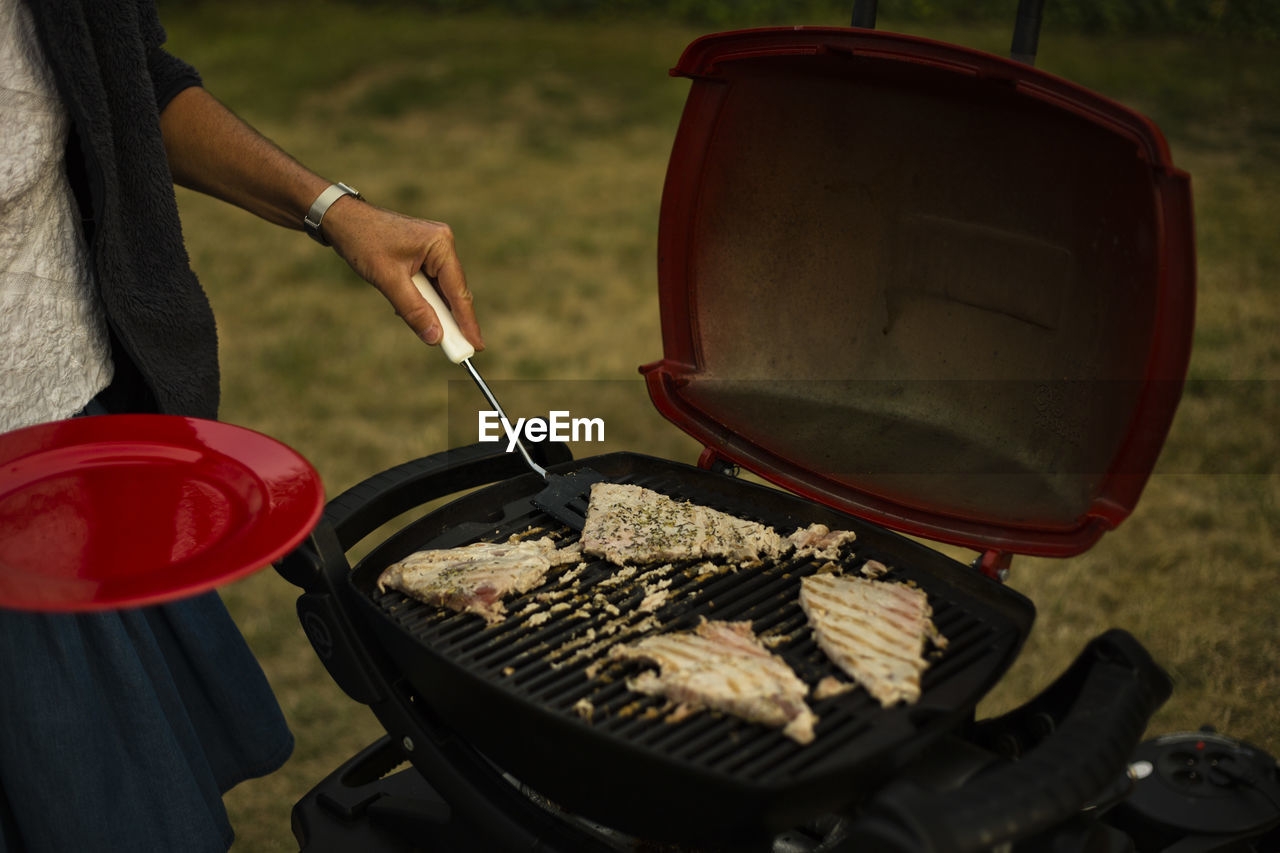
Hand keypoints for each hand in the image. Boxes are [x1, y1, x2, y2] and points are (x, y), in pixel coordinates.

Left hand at [319, 196, 483, 350]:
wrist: (341, 219)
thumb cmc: (363, 242)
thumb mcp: (388, 280)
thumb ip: (413, 310)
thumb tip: (435, 337)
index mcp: (441, 245)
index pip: (459, 292)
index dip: (468, 322)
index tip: (476, 347)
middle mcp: (442, 244)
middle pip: (453, 292)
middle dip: (451, 321)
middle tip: (457, 351)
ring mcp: (434, 248)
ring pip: (440, 290)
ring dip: (433, 311)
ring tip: (432, 334)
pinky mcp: (423, 253)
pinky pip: (429, 284)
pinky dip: (422, 300)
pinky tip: (410, 311)